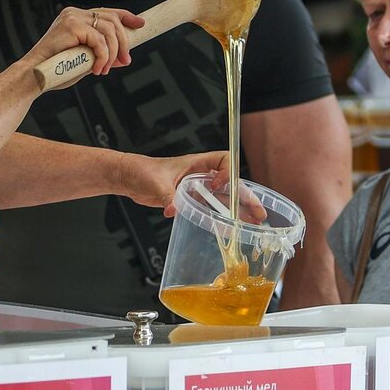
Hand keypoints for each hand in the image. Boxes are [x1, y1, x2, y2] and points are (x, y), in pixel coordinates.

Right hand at [22, 7, 144, 77]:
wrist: (34, 76)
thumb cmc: (56, 70)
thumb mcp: (84, 60)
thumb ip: (101, 55)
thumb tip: (123, 59)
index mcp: (76, 17)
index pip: (107, 12)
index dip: (126, 17)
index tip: (140, 24)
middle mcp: (75, 13)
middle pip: (112, 20)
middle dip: (124, 41)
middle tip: (125, 61)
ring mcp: (73, 17)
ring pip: (108, 30)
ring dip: (112, 52)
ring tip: (105, 69)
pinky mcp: (72, 26)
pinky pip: (99, 40)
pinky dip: (103, 56)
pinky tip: (97, 69)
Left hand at [121, 150, 266, 221]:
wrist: (129, 178)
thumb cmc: (142, 171)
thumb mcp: (155, 183)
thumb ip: (167, 195)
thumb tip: (174, 209)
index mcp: (196, 163)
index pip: (224, 160)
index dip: (227, 173)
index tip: (217, 186)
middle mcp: (201, 175)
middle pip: (230, 184)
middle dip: (246, 197)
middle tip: (259, 213)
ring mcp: (197, 188)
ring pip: (223, 199)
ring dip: (237, 211)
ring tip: (252, 224)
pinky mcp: (190, 200)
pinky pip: (209, 209)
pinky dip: (219, 218)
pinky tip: (228, 229)